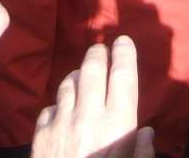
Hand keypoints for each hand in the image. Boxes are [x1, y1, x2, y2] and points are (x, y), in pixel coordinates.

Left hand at [32, 36, 153, 157]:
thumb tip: (146, 132)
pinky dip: (59, 105)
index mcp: (117, 127)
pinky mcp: (42, 134)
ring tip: (82, 76)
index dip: (124, 55)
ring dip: (77, 76)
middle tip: (100, 49)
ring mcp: (62, 124)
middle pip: (92, 70)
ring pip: (68, 84)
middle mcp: (88, 119)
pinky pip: (50, 108)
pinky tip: (63, 109)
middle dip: (97, 54)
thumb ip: (141, 153)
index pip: (122, 78)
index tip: (123, 42)